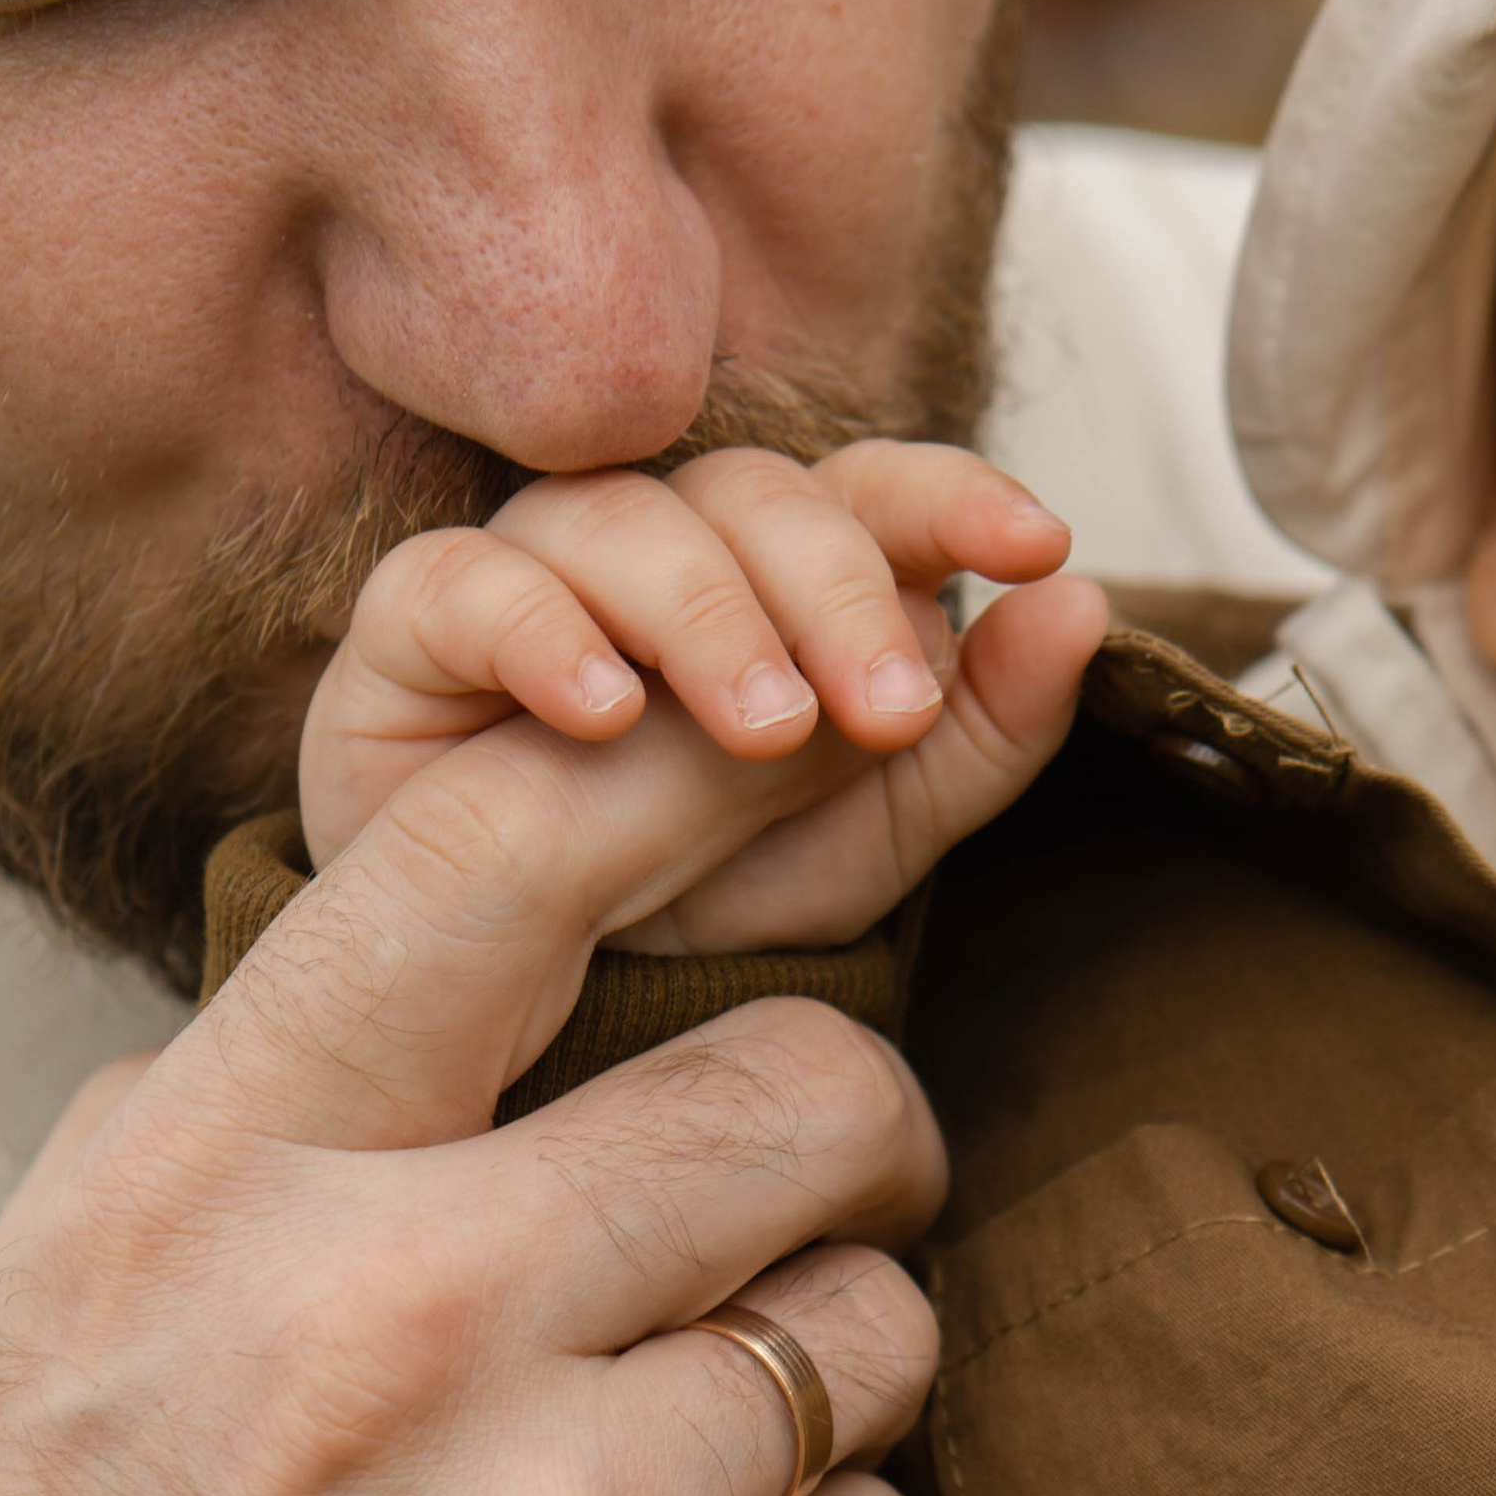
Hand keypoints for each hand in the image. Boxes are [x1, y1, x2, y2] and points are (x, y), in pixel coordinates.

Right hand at [0, 701, 956, 1495]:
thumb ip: (174, 1171)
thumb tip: (355, 1008)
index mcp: (201, 1203)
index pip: (498, 853)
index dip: (697, 767)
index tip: (800, 758)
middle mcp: (386, 1325)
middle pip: (794, 1084)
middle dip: (840, 1143)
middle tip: (803, 1220)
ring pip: (871, 1325)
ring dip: (826, 1389)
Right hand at [298, 442, 1105, 954]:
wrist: (517, 1007)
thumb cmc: (687, 897)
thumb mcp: (862, 839)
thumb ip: (975, 735)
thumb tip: (1082, 605)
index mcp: (772, 573)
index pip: (869, 488)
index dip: (953, 496)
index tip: (1037, 547)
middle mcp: (655, 546)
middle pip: (752, 495)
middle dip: (833, 593)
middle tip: (884, 712)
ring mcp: (532, 572)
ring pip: (618, 517)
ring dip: (705, 617)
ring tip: (763, 732)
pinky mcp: (412, 628)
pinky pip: (464, 582)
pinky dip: (541, 633)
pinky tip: (602, 717)